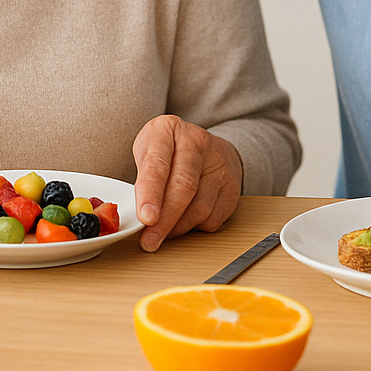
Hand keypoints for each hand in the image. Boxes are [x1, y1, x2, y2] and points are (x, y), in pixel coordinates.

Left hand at [131, 115, 242, 251]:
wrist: (203, 146)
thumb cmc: (167, 152)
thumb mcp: (146, 153)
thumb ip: (141, 180)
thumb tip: (139, 219)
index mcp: (167, 130)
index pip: (158, 165)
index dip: (151, 194)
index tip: (146, 218)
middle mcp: (197, 142)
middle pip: (183, 188)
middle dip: (165, 220)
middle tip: (150, 240)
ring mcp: (218, 164)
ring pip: (199, 208)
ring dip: (178, 227)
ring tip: (163, 231)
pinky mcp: (232, 186)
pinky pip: (213, 218)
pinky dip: (195, 227)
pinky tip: (184, 221)